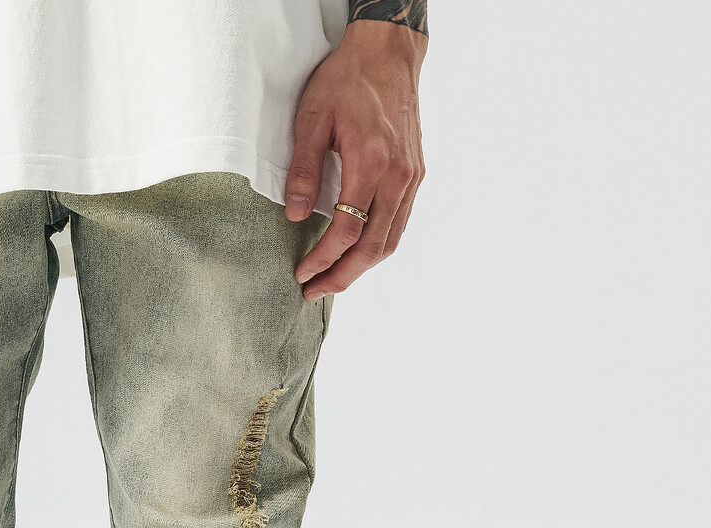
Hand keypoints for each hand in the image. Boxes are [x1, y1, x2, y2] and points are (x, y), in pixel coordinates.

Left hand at [286, 21, 426, 298]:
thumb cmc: (348, 80)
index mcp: (372, 163)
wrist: (388, 53)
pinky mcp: (416, 174)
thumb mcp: (312, 118)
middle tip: (314, 291)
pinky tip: (355, 253)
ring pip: (390, 241)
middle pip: (373, 248)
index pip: (347, 231)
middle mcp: (398, 176)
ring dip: (361, 267)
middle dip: (342, 276)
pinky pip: (399, 224)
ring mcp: (411, 177)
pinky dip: (377, 246)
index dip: (323, 259)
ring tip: (332, 279)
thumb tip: (295, 215)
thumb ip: (303, 169)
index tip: (301, 273)